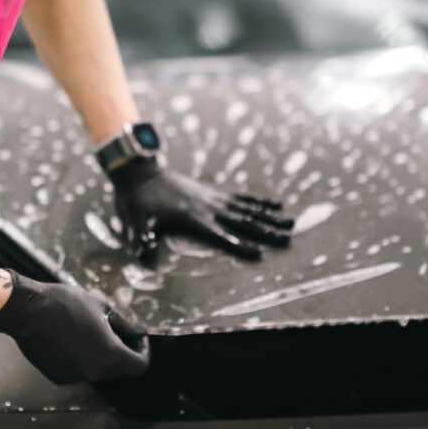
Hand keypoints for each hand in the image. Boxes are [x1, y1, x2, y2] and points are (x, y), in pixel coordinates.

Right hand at [0, 271, 149, 384]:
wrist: (28, 311)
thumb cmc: (67, 303)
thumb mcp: (102, 307)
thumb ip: (125, 324)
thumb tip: (140, 332)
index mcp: (110, 354)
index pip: (139, 366)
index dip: (142, 351)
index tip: (135, 337)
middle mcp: (95, 372)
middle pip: (120, 371)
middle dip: (123, 353)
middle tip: (116, 332)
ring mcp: (75, 377)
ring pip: (99, 371)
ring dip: (101, 356)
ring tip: (90, 333)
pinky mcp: (58, 377)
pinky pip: (79, 371)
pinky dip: (82, 360)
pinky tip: (72, 341)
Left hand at [108, 158, 293, 261]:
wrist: (142, 174)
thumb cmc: (138, 203)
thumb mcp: (136, 220)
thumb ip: (142, 236)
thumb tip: (143, 251)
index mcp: (192, 219)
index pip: (218, 235)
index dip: (237, 245)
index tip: (257, 255)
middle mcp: (208, 208)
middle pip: (242, 222)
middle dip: (265, 232)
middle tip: (287, 240)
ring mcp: (214, 198)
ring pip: (247, 209)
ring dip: (270, 217)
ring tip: (291, 224)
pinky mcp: (215, 192)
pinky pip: (242, 198)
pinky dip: (260, 202)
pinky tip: (277, 205)